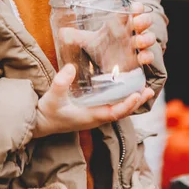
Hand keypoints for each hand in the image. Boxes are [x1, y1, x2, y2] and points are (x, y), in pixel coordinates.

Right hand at [33, 64, 153, 137]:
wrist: (40, 122)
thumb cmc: (47, 112)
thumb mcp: (52, 97)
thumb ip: (61, 83)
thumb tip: (70, 67)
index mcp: (90, 116)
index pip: (114, 112)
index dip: (127, 105)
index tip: (137, 95)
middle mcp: (96, 117)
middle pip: (121, 111)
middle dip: (135, 102)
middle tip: (149, 90)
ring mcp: (94, 114)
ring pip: (118, 108)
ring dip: (131, 100)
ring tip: (143, 89)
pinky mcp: (91, 110)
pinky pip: (111, 105)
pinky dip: (121, 98)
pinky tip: (124, 88)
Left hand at [57, 1, 155, 72]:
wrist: (104, 67)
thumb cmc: (99, 48)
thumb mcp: (87, 41)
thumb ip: (75, 36)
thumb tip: (61, 33)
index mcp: (118, 23)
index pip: (129, 10)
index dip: (135, 7)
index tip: (135, 7)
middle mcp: (129, 32)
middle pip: (143, 21)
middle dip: (143, 20)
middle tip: (137, 23)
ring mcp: (135, 46)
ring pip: (148, 37)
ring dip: (146, 38)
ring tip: (138, 42)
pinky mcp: (138, 60)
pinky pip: (149, 56)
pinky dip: (147, 56)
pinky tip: (141, 58)